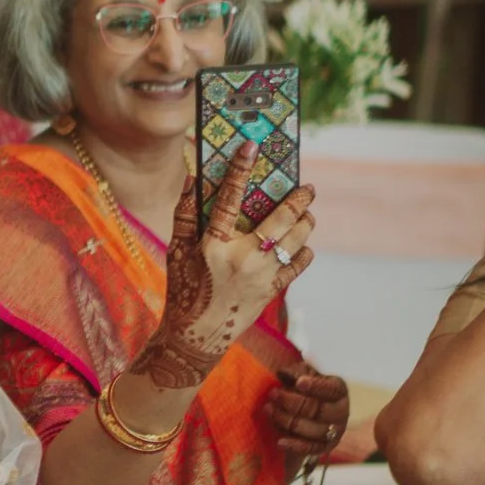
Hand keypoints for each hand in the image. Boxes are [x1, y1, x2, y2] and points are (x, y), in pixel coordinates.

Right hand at [130, 142, 314, 389]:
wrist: (196, 336)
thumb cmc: (183, 289)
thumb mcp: (176, 251)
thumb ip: (184, 214)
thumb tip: (192, 178)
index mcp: (214, 245)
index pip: (229, 199)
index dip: (240, 170)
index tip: (251, 147)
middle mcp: (243, 258)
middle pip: (281, 219)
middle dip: (299, 199)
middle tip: (308, 187)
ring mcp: (262, 276)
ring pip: (297, 240)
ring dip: (305, 222)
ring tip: (306, 213)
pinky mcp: (272, 291)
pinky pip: (298, 265)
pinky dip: (304, 251)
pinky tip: (302, 243)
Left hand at [268, 367, 349, 461]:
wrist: (307, 413)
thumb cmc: (305, 389)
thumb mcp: (303, 375)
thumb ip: (296, 372)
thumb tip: (284, 373)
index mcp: (339, 391)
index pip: (331, 389)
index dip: (316, 386)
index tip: (299, 382)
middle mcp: (341, 412)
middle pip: (318, 410)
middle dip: (292, 402)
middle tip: (272, 394)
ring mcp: (335, 431)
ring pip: (312, 429)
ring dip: (287, 420)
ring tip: (268, 410)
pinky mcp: (325, 447)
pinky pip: (310, 448)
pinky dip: (295, 445)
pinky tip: (279, 442)